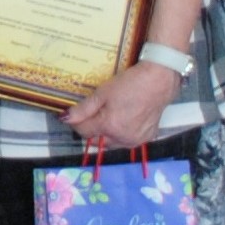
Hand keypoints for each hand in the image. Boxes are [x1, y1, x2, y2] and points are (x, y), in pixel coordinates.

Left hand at [62, 60, 183, 148]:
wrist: (159, 80)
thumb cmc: (130, 83)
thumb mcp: (102, 93)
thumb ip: (82, 109)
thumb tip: (65, 118)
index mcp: (109, 127)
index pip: (83, 132)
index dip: (77, 123)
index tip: (78, 114)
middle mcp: (123, 138)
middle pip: (97, 141)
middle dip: (92, 130)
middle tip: (95, 114)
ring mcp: (136, 140)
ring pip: (113, 143)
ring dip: (107, 134)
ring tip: (110, 116)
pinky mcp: (148, 137)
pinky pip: (128, 141)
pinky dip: (123, 134)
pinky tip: (125, 120)